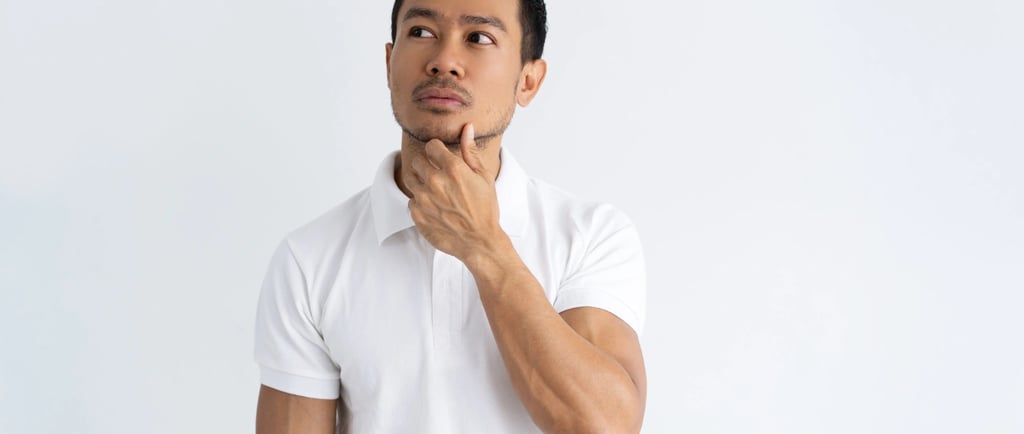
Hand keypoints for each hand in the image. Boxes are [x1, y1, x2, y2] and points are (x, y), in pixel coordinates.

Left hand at [404, 123, 507, 261]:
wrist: (479, 241)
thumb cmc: (485, 209)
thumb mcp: (483, 177)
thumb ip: (470, 151)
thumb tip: (467, 128)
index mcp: (453, 169)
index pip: (432, 146)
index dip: (436, 149)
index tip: (440, 156)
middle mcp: (435, 182)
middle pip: (417, 160)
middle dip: (426, 163)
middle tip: (436, 173)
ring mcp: (424, 199)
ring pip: (410, 178)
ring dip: (419, 179)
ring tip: (433, 188)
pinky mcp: (417, 215)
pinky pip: (411, 200)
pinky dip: (420, 201)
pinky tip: (434, 206)